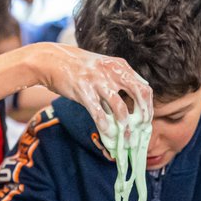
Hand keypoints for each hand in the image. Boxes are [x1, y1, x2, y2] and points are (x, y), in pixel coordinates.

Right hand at [27, 43, 152, 135]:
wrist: (52, 60)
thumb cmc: (79, 67)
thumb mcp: (105, 66)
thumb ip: (122, 79)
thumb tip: (140, 94)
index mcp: (120, 66)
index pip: (144, 87)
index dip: (148, 107)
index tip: (146, 122)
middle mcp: (112, 72)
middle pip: (139, 94)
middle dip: (143, 116)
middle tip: (141, 132)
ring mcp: (98, 81)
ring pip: (120, 107)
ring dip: (125, 127)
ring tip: (126, 140)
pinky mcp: (83, 91)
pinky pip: (98, 112)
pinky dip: (105, 126)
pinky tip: (108, 136)